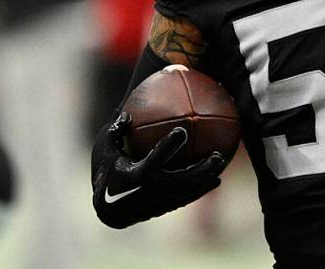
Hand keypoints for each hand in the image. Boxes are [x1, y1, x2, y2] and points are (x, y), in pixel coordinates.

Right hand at [92, 112, 224, 228]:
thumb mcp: (103, 149)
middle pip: (181, 181)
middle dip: (201, 169)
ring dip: (206, 179)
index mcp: (134, 176)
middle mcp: (149, 192)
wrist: (106, 210)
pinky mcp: (164, 209)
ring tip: (221, 165)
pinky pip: (186, 199)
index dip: (168, 146)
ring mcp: (158, 203)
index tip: (182, 131)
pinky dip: (201, 190)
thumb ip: (115, 131)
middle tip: (217, 155)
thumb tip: (128, 113)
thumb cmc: (106, 171)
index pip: (154, 160)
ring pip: (187, 192)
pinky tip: (215, 180)